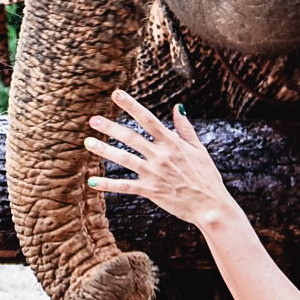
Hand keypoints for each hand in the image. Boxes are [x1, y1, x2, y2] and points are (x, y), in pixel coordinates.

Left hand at [86, 90, 236, 229]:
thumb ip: (185, 128)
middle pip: (131, 137)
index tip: (116, 93)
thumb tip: (178, 107)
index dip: (131, 105)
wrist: (211, 206)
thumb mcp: (199, 149)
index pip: (148, 119)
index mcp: (172, 142)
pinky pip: (125, 186)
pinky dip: (108, 184)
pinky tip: (92, 181)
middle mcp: (161, 155)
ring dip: (104, 150)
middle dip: (110, 127)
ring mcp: (154, 173)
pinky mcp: (150, 191)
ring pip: (124, 159)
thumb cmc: (207, 177)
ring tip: (88, 142)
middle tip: (93, 120)